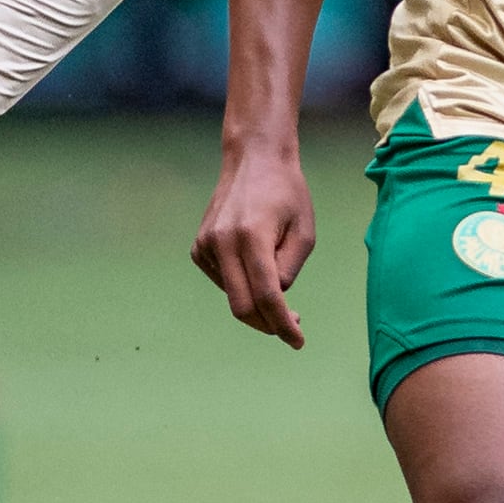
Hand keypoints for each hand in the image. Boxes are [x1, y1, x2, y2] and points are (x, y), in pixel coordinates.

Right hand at [190, 140, 316, 347]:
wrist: (254, 160)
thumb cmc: (287, 194)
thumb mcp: (304, 232)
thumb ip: (289, 270)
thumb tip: (274, 300)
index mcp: (251, 235)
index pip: (267, 296)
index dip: (283, 325)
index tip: (298, 342)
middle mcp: (222, 242)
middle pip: (242, 307)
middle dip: (268, 323)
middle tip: (292, 324)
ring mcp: (205, 245)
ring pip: (232, 295)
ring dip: (256, 300)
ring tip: (277, 276)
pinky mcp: (198, 247)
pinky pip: (222, 281)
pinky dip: (241, 283)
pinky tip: (253, 260)